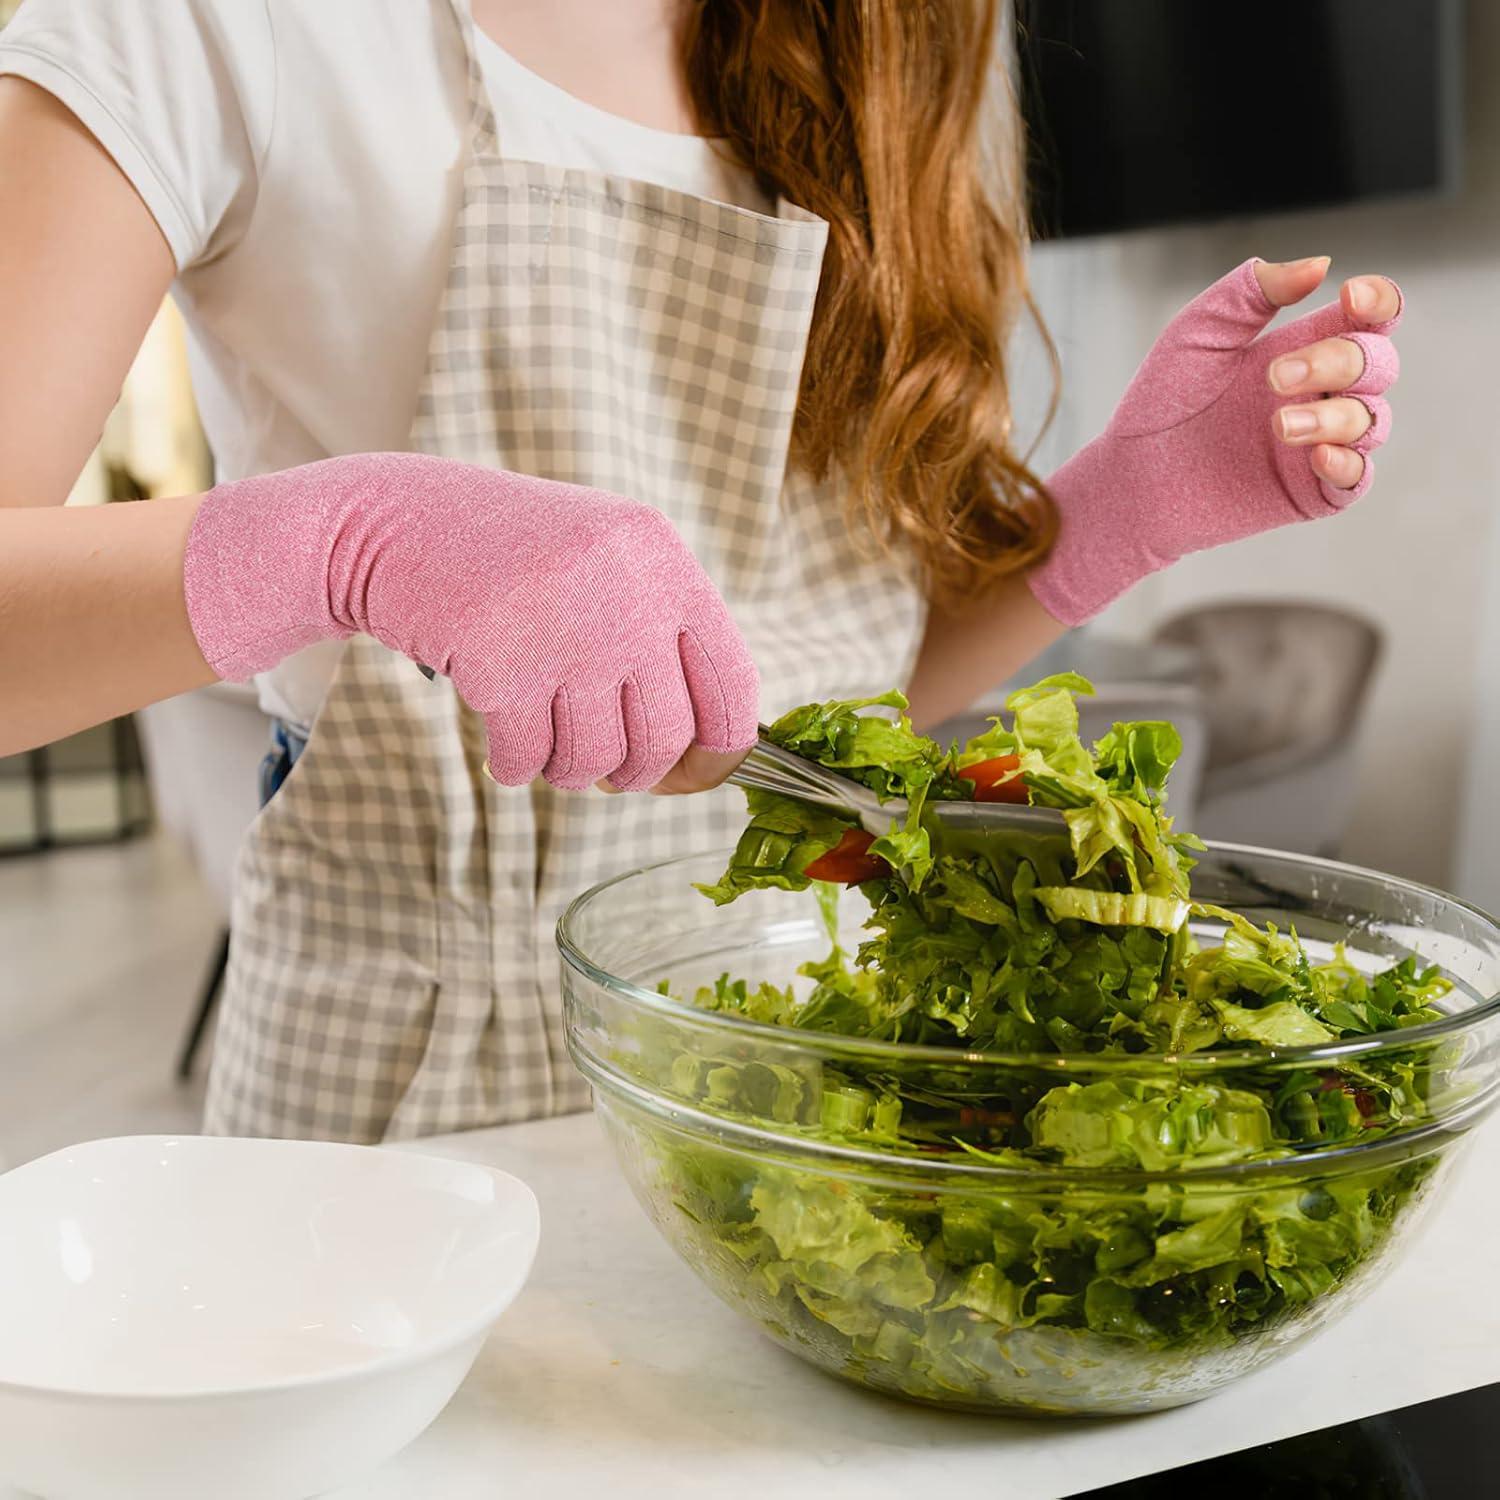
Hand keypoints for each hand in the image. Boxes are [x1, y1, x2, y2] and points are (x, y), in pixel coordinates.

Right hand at [182, 453, 759, 789]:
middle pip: (665, 735)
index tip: (699, 772)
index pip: (733, 681)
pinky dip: (514, 766)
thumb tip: (707, 750)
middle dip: (636, 772)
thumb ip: (657, 631)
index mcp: (665, 561)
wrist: (395, 521)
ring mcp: (564, 629)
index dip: (723, 745)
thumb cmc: (511, 558)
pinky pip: (527, 759)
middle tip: (610, 774)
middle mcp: (627, 591)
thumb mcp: (604, 560)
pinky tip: (501, 746)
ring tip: (546, 748)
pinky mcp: (498, 664)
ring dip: (570, 771)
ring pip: (595, 757)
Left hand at [1027, 256, 1402, 625]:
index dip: (1378, 302)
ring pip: (1372, 420)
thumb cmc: (1164, 399)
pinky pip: (1355, 479)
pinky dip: (1348, 465)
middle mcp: (1323, 393)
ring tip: (1279, 424)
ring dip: (1335, 416)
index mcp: (1306, 346)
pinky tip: (1320, 456)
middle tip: (1273, 377)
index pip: (1371, 317)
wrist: (1132, 473)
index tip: (1349, 297)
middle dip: (1338, 362)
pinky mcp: (1309, 492)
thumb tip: (1320, 264)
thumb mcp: (1198, 333)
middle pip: (1376, 363)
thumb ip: (1252, 293)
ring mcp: (1319, 442)